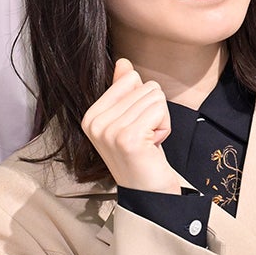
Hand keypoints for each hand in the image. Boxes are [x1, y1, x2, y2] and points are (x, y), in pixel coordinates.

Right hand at [80, 59, 176, 191]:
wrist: (148, 192)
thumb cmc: (141, 155)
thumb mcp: (128, 119)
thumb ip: (123, 90)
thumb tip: (123, 63)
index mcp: (90, 116)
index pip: (129, 79)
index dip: (142, 101)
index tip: (136, 126)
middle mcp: (95, 123)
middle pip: (144, 86)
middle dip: (153, 111)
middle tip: (144, 137)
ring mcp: (110, 131)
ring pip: (154, 97)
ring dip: (160, 120)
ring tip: (148, 142)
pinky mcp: (128, 138)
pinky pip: (159, 110)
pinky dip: (164, 127)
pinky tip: (153, 145)